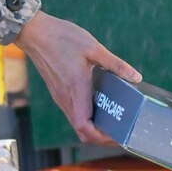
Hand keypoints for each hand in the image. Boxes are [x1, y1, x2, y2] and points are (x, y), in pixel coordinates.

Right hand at [17, 10, 140, 144]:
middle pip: (82, 131)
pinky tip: (99, 103)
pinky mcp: (57, 91)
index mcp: (76, 89)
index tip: (117, 135)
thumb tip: (137, 77)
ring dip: (94, 127)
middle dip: (101, 137)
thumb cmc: (61, 37)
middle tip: (121, 131)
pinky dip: (86, 116)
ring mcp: (59, 96)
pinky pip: (72, 112)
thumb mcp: (93, 47)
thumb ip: (115, 64)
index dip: (101, 137)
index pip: (84, 127)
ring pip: (77, 122)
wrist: (34, 32)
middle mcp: (65, 98)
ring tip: (114, 118)